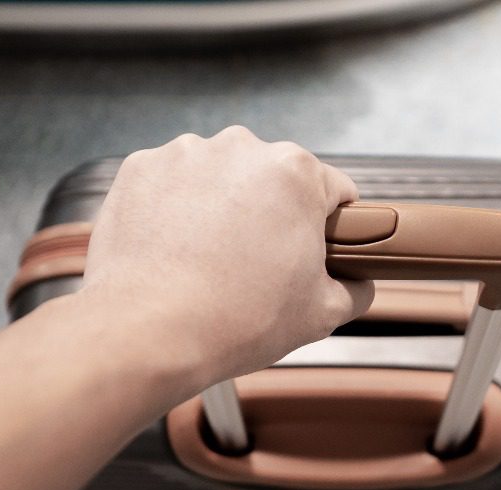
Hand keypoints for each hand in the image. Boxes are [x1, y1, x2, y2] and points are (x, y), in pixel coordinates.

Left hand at [80, 126, 373, 394]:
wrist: (148, 332)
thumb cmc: (236, 321)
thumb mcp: (321, 314)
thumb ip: (356, 289)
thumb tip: (360, 284)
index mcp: (295, 172)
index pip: (333, 189)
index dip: (328, 225)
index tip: (312, 252)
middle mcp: (241, 147)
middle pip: (272, 178)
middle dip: (270, 212)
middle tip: (256, 265)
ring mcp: (185, 153)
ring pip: (219, 177)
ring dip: (220, 206)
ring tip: (208, 261)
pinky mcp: (140, 168)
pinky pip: (171, 183)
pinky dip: (175, 208)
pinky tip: (174, 250)